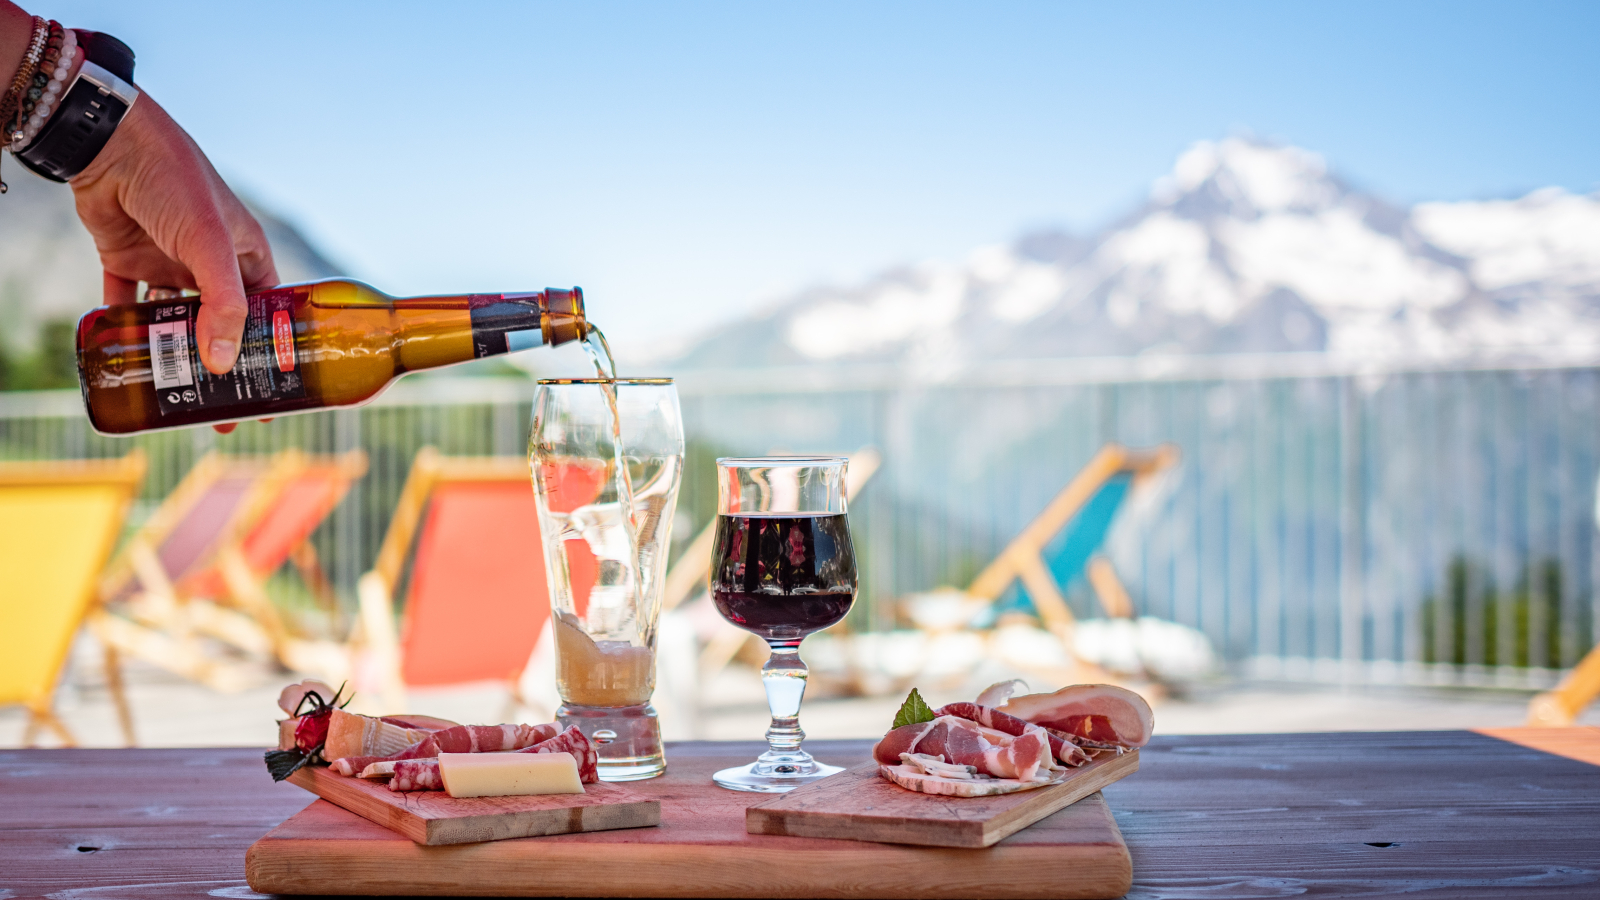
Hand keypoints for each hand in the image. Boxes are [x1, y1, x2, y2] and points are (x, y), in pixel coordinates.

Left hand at [69, 93, 277, 376]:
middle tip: (220, 408)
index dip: (269, 351)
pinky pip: (125, 303)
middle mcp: (209, 261)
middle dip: (220, 364)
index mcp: (244, 254)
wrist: (111, 144)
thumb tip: (220, 364)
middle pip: (220, 324)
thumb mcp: (211, 246)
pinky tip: (124, 355)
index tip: (269, 389)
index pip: (266, 312)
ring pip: (174, 319)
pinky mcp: (126, 260)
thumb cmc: (176, 183)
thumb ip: (222, 305)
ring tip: (175, 389)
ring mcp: (167, 262)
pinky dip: (123, 327)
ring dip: (173, 350)